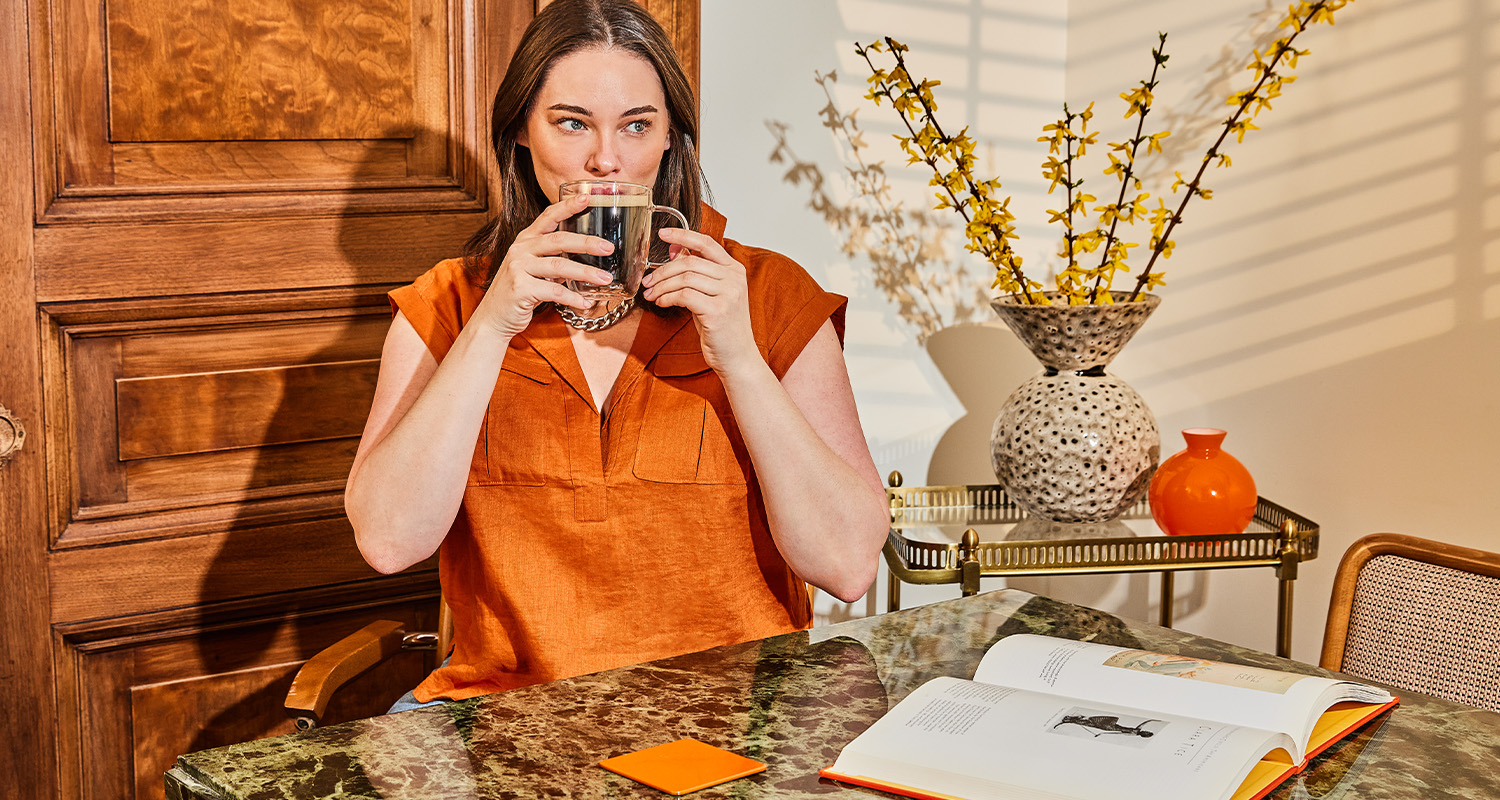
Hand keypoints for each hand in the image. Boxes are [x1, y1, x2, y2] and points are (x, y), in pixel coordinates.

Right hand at [473, 193, 615, 339]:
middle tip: (608, 248)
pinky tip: (586, 303)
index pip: (548, 216)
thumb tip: (586, 258)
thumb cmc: (519, 291)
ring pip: (559, 267)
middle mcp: (521, 249)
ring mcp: (518, 268)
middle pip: (559, 240)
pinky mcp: (520, 289)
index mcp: (526, 240)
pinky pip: (554, 292)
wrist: (494, 317)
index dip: (567, 206)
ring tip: (606, 279)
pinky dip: (573, 298)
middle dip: (587, 243)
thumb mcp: (533, 268)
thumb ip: (553, 259)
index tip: (587, 197)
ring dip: (586, 273)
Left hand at [642, 227, 759, 372]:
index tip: (662, 233)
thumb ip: (695, 271)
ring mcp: (729, 294)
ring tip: (652, 294)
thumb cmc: (723, 327)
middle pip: (690, 262)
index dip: (683, 235)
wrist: (738, 357)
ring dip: (662, 286)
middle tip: (648, 281)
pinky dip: (667, 298)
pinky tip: (662, 303)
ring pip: (685, 278)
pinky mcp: (718, 311)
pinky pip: (684, 296)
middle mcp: (734, 279)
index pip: (707, 243)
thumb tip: (676, 249)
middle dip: (663, 271)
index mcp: (735, 270)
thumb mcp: (709, 294)